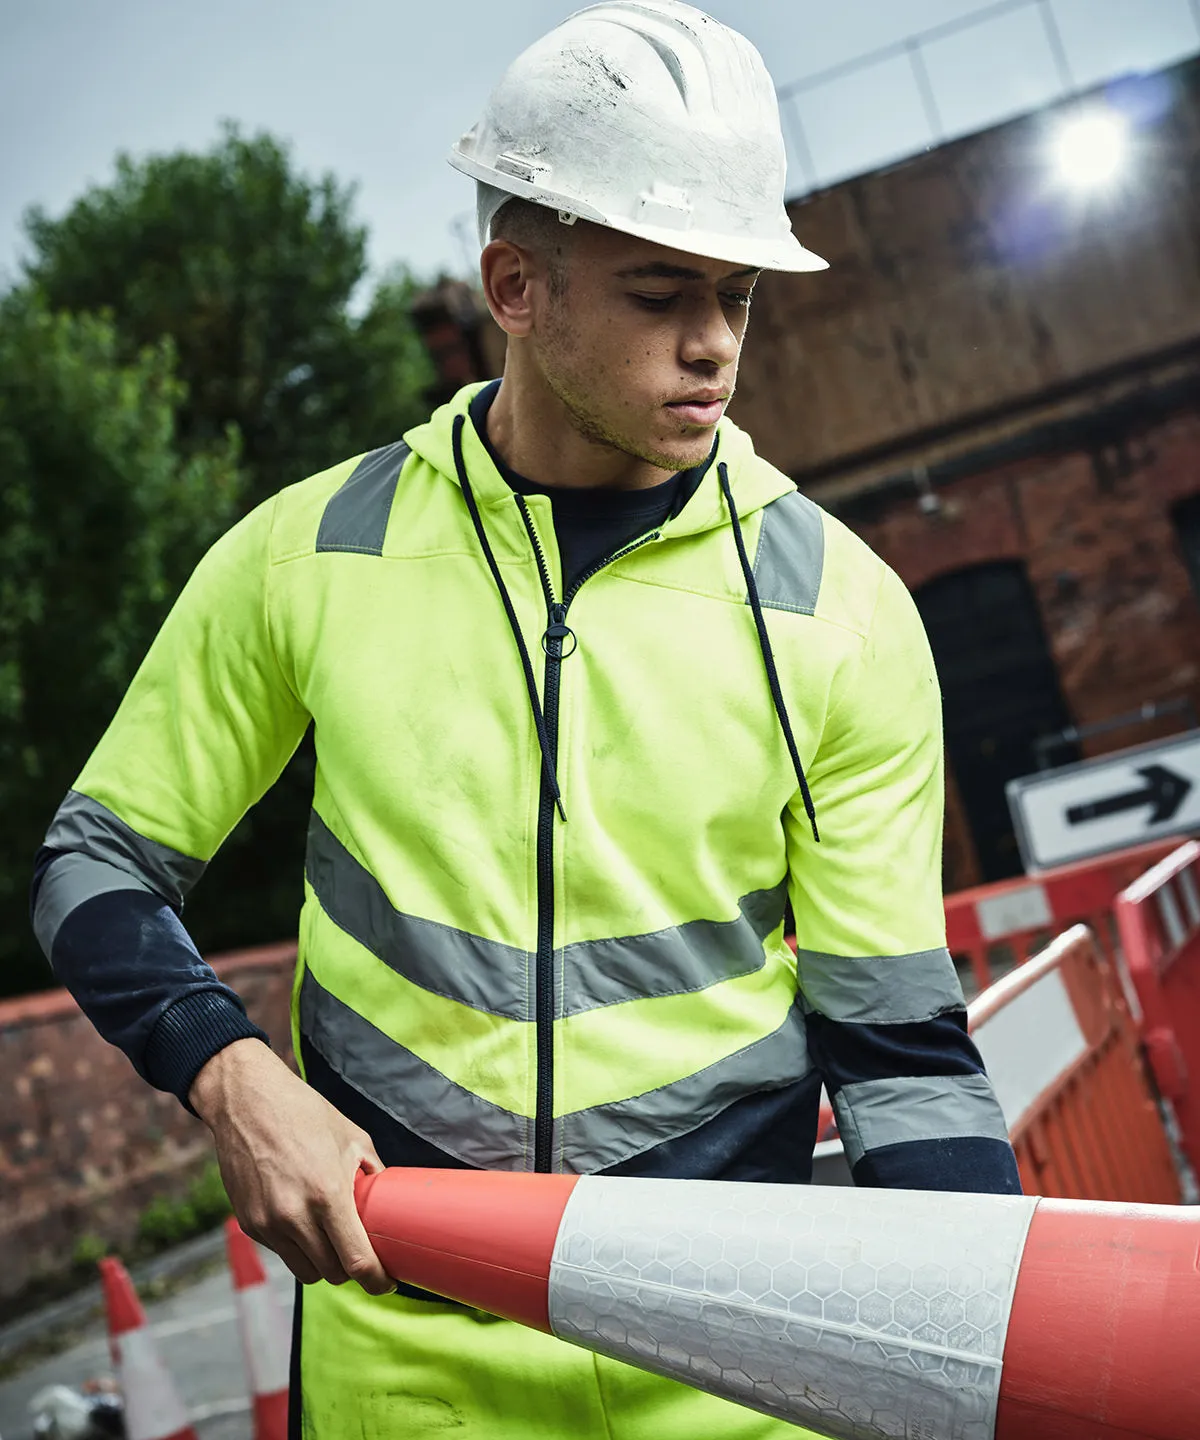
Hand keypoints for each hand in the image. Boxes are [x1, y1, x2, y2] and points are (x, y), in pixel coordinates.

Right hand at [190, 1038, 393, 1294]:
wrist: (247, 1101)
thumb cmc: (304, 1113)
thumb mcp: (352, 1137)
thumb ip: (373, 1173)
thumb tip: (390, 1201)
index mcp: (327, 1194)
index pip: (356, 1261)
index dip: (377, 1280)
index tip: (387, 1283)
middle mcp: (295, 1216)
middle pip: (332, 1273)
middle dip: (351, 1268)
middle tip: (361, 1253)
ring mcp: (268, 1223)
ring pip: (305, 1271)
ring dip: (323, 1263)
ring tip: (332, 1240)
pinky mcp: (249, 1224)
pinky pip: (282, 1253)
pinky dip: (297, 1246)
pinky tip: (302, 1220)